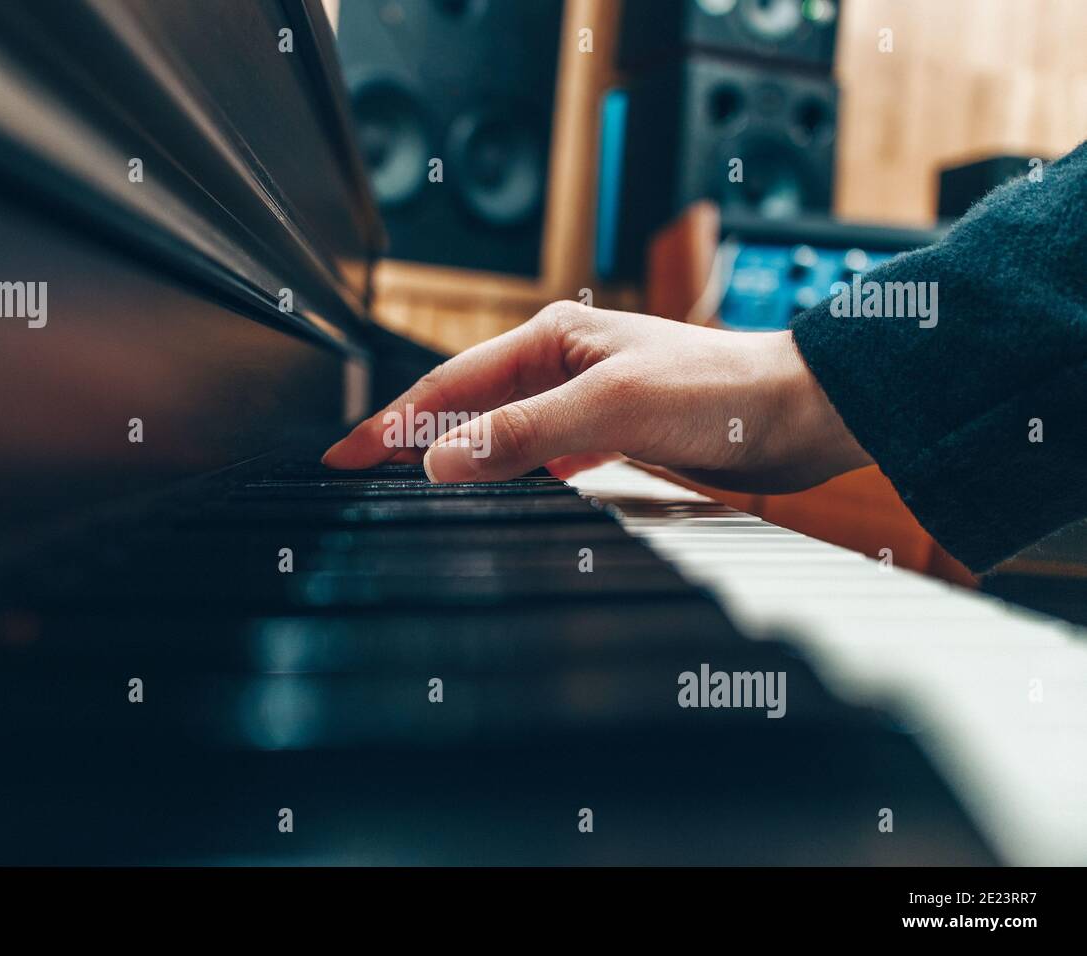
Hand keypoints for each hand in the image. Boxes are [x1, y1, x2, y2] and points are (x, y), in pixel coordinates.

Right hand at [322, 301, 870, 493]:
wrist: (801, 411)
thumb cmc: (721, 392)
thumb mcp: (611, 408)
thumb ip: (523, 435)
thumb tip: (441, 462)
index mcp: (551, 337)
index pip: (448, 385)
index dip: (390, 423)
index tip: (343, 455)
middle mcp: (561, 361)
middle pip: (464, 405)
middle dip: (409, 437)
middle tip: (357, 473)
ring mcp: (584, 396)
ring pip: (498, 429)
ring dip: (455, 456)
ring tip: (409, 484)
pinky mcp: (610, 429)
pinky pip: (537, 451)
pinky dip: (507, 470)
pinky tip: (498, 490)